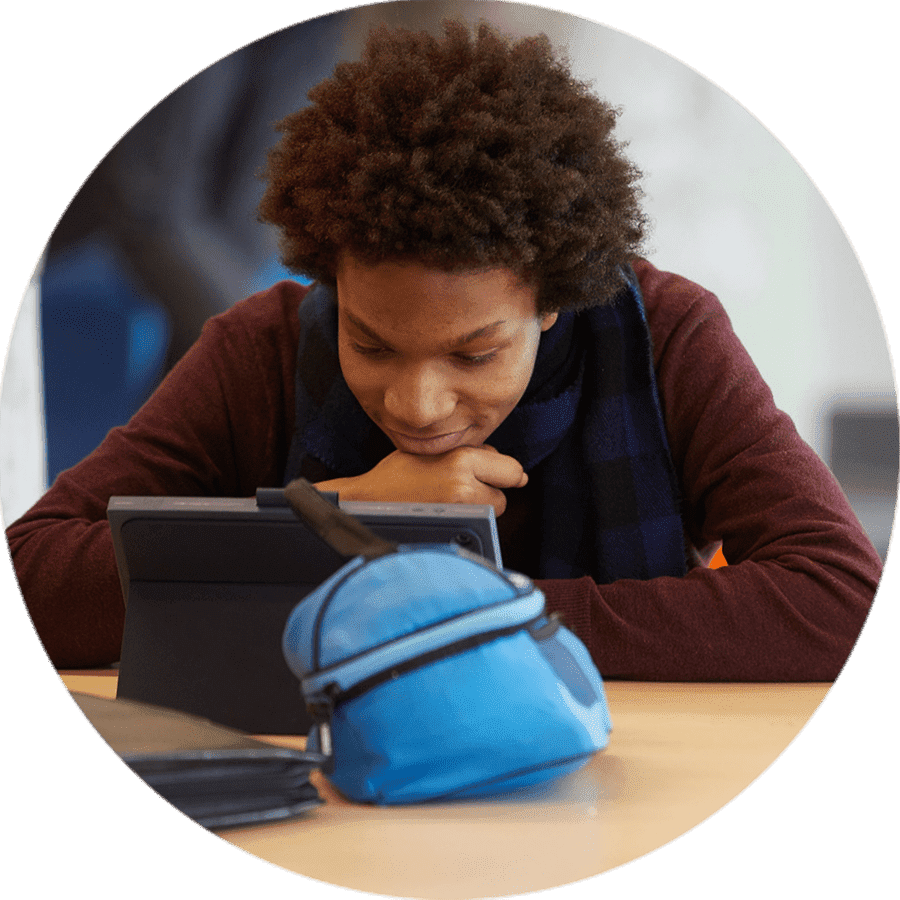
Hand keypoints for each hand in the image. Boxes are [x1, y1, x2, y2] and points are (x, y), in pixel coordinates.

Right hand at [315, 445, 526, 514]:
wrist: (368, 500)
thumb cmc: (399, 473)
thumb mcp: (435, 450)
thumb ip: (473, 454)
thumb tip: (514, 472)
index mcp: (462, 459)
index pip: (512, 469)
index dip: (503, 472)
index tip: (494, 476)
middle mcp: (464, 484)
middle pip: (504, 493)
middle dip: (491, 490)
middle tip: (463, 486)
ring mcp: (459, 510)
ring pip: (494, 510)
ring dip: (482, 506)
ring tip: (451, 499)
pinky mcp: (453, 527)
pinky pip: (479, 523)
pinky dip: (470, 519)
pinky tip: (447, 511)